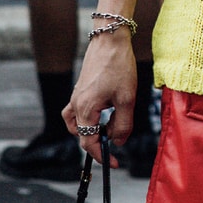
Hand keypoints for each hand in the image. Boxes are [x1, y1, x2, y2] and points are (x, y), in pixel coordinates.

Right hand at [63, 30, 137, 164]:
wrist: (110, 39)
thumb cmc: (118, 66)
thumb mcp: (127, 99)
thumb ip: (123, 124)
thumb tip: (118, 142)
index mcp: (85, 109)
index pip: (88, 142)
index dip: (102, 156)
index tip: (115, 163)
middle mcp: (76, 104)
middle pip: (82, 134)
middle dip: (98, 144)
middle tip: (116, 145)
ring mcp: (77, 95)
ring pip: (76, 123)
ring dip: (89, 131)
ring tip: (107, 131)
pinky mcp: (81, 88)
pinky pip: (76, 110)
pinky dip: (85, 118)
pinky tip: (101, 113)